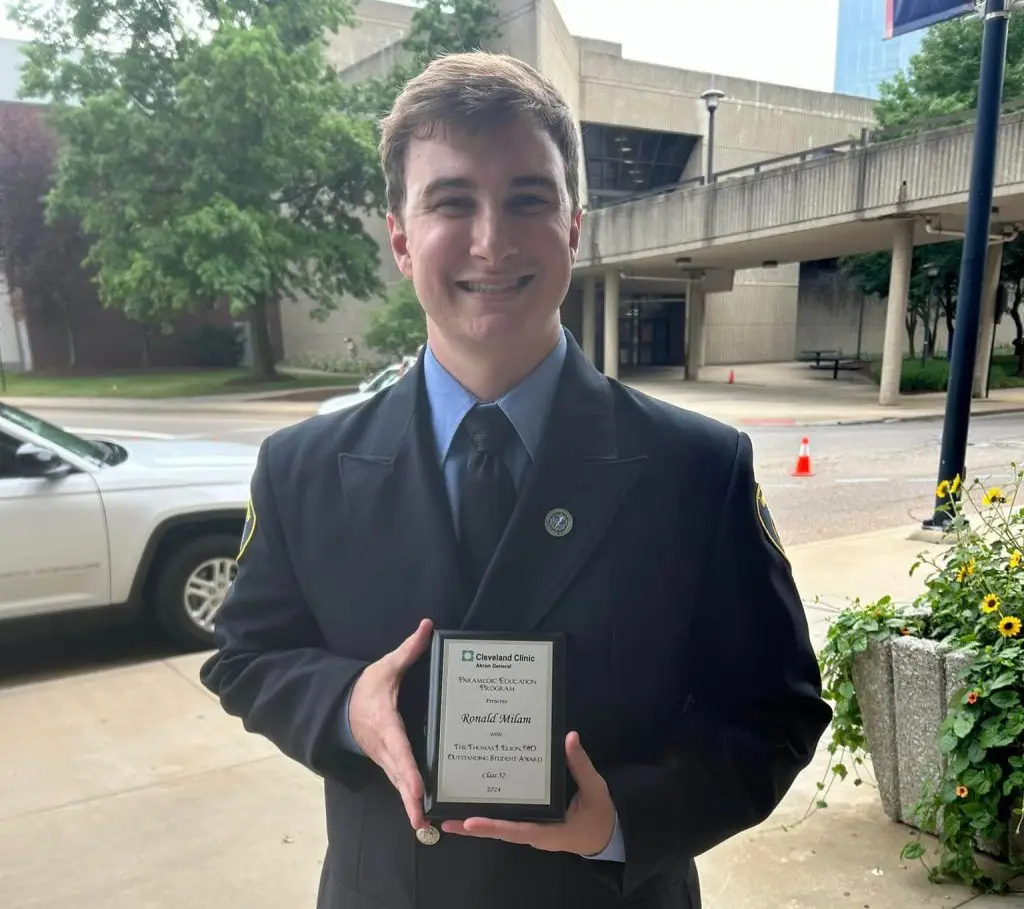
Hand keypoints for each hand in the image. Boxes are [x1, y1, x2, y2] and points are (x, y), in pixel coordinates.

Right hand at [348, 618, 432, 830]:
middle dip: (409, 798)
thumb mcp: (386, 666)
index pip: (399, 748)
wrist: (342, 706)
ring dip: (409, 805)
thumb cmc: (368, 686)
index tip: (418, 787)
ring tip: (424, 827)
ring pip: (398, 784)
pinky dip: (409, 799)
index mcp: (385, 724)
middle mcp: (384, 746)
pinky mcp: (388, 763)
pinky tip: (423, 816)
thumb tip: (428, 627)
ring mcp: (384, 758)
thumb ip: (409, 650)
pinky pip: (399, 782)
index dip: (409, 769)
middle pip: (399, 775)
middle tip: (422, 820)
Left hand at [440, 732, 614, 854]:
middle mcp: (535, 833)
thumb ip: (581, 764)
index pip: (516, 830)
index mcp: (550, 830)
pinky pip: (508, 822)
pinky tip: (476, 805)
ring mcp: (531, 830)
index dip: (493, 826)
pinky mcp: (531, 824)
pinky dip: (491, 816)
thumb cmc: (599, 815)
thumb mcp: (595, 789)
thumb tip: (569, 737)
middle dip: (474, 827)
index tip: (469, 822)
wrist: (606, 834)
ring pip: (501, 828)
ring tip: (452, 815)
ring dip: (478, 823)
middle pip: (500, 831)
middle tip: (446, 821)